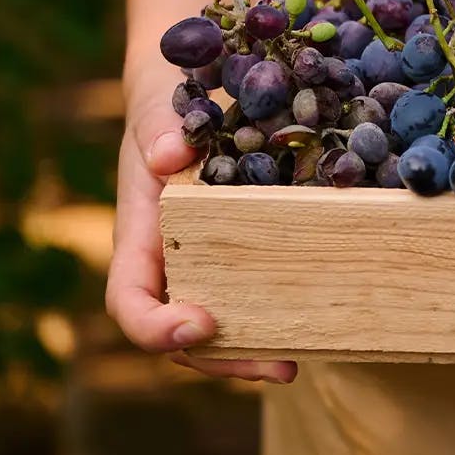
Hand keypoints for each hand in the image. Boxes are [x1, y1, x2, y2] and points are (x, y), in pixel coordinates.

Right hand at [106, 72, 296, 382]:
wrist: (192, 89)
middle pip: (183, 337)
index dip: (155, 328)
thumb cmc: (165, 105)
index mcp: (140, 239)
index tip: (199, 323)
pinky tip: (324, 320)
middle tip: (280, 364)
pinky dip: (283, 315)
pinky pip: (259, 296)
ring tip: (302, 357)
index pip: (129, 302)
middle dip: (225, 360)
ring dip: (258, 351)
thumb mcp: (158, 109)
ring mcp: (209, 265)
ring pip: (224, 330)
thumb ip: (161, 130)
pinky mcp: (247, 256)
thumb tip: (171, 155)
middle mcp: (171, 265)